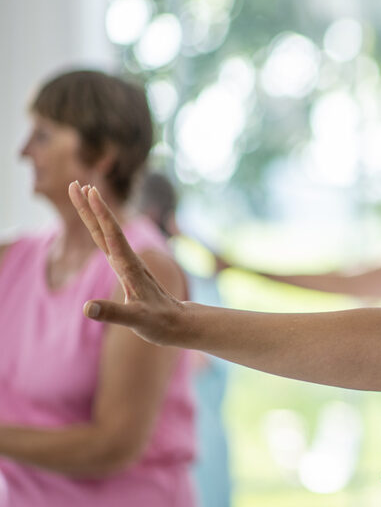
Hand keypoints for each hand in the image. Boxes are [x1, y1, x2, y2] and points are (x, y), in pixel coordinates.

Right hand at [69, 181, 187, 344]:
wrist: (179, 324)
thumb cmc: (160, 323)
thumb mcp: (137, 321)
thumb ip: (113, 313)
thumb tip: (87, 308)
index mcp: (129, 267)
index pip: (112, 235)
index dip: (101, 214)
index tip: (91, 191)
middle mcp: (128, 260)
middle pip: (105, 228)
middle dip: (90, 206)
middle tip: (76, 183)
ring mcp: (127, 263)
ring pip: (105, 233)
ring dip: (93, 213)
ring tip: (82, 191)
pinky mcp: (126, 269)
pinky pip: (108, 243)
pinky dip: (98, 229)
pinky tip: (95, 223)